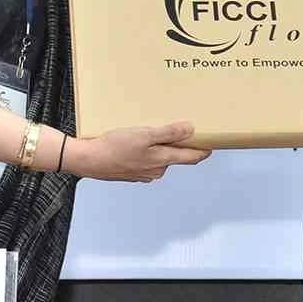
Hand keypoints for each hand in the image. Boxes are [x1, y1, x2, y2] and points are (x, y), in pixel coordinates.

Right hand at [65, 121, 210, 181]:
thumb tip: (190, 131)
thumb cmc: (115, 147)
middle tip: (183, 128)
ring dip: (162, 146)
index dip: (204, 149)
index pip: (191, 157)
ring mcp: (144, 172)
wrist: (89, 160)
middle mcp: (156, 170)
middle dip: (181, 144)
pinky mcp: (132, 171)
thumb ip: (169, 133)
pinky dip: (148, 150)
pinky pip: (147, 159)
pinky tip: (137, 141)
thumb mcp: (144, 135)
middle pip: (176, 156)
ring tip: (156, 130)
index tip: (213, 143)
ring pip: (160, 157)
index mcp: (163, 160)